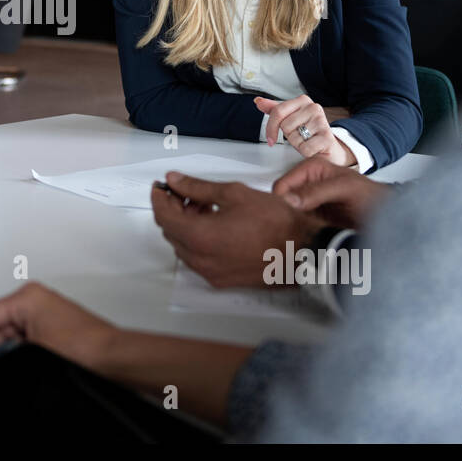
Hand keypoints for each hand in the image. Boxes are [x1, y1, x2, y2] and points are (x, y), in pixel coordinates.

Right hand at [0, 282, 118, 371]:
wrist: (110, 357)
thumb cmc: (84, 346)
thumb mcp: (30, 349)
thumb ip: (1, 350)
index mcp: (28, 297)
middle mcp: (36, 300)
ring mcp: (45, 312)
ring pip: (9, 332)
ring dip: (0, 349)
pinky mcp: (52, 326)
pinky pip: (23, 337)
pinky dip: (15, 350)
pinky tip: (11, 362)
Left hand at [151, 171, 323, 287]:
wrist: (303, 251)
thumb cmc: (275, 223)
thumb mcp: (233, 194)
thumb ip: (198, 187)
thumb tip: (175, 180)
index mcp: (199, 237)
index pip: (163, 215)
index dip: (159, 197)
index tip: (161, 186)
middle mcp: (200, 259)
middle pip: (171, 231)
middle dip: (174, 209)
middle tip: (185, 192)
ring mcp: (210, 273)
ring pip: (183, 246)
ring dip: (186, 225)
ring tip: (204, 206)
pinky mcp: (221, 280)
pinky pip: (198, 258)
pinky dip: (197, 240)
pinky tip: (215, 225)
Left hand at [254, 95, 354, 165]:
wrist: (326, 146)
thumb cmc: (307, 131)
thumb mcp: (289, 118)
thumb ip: (274, 109)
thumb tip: (258, 101)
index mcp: (303, 100)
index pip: (277, 111)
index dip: (270, 127)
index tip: (270, 138)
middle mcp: (314, 108)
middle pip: (285, 126)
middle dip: (288, 135)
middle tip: (299, 135)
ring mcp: (322, 121)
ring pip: (294, 138)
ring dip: (297, 144)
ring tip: (306, 140)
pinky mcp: (327, 137)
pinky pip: (304, 148)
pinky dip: (305, 152)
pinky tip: (312, 147)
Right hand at [271, 155, 387, 229]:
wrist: (385, 213)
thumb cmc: (370, 195)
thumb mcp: (343, 188)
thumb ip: (316, 192)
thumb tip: (289, 200)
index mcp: (310, 168)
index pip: (281, 186)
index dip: (281, 202)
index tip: (290, 216)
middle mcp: (306, 183)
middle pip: (281, 200)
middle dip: (286, 213)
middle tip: (299, 226)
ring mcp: (308, 201)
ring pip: (287, 214)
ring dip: (293, 223)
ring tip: (307, 230)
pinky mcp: (313, 216)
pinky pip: (297, 224)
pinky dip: (300, 230)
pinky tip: (310, 234)